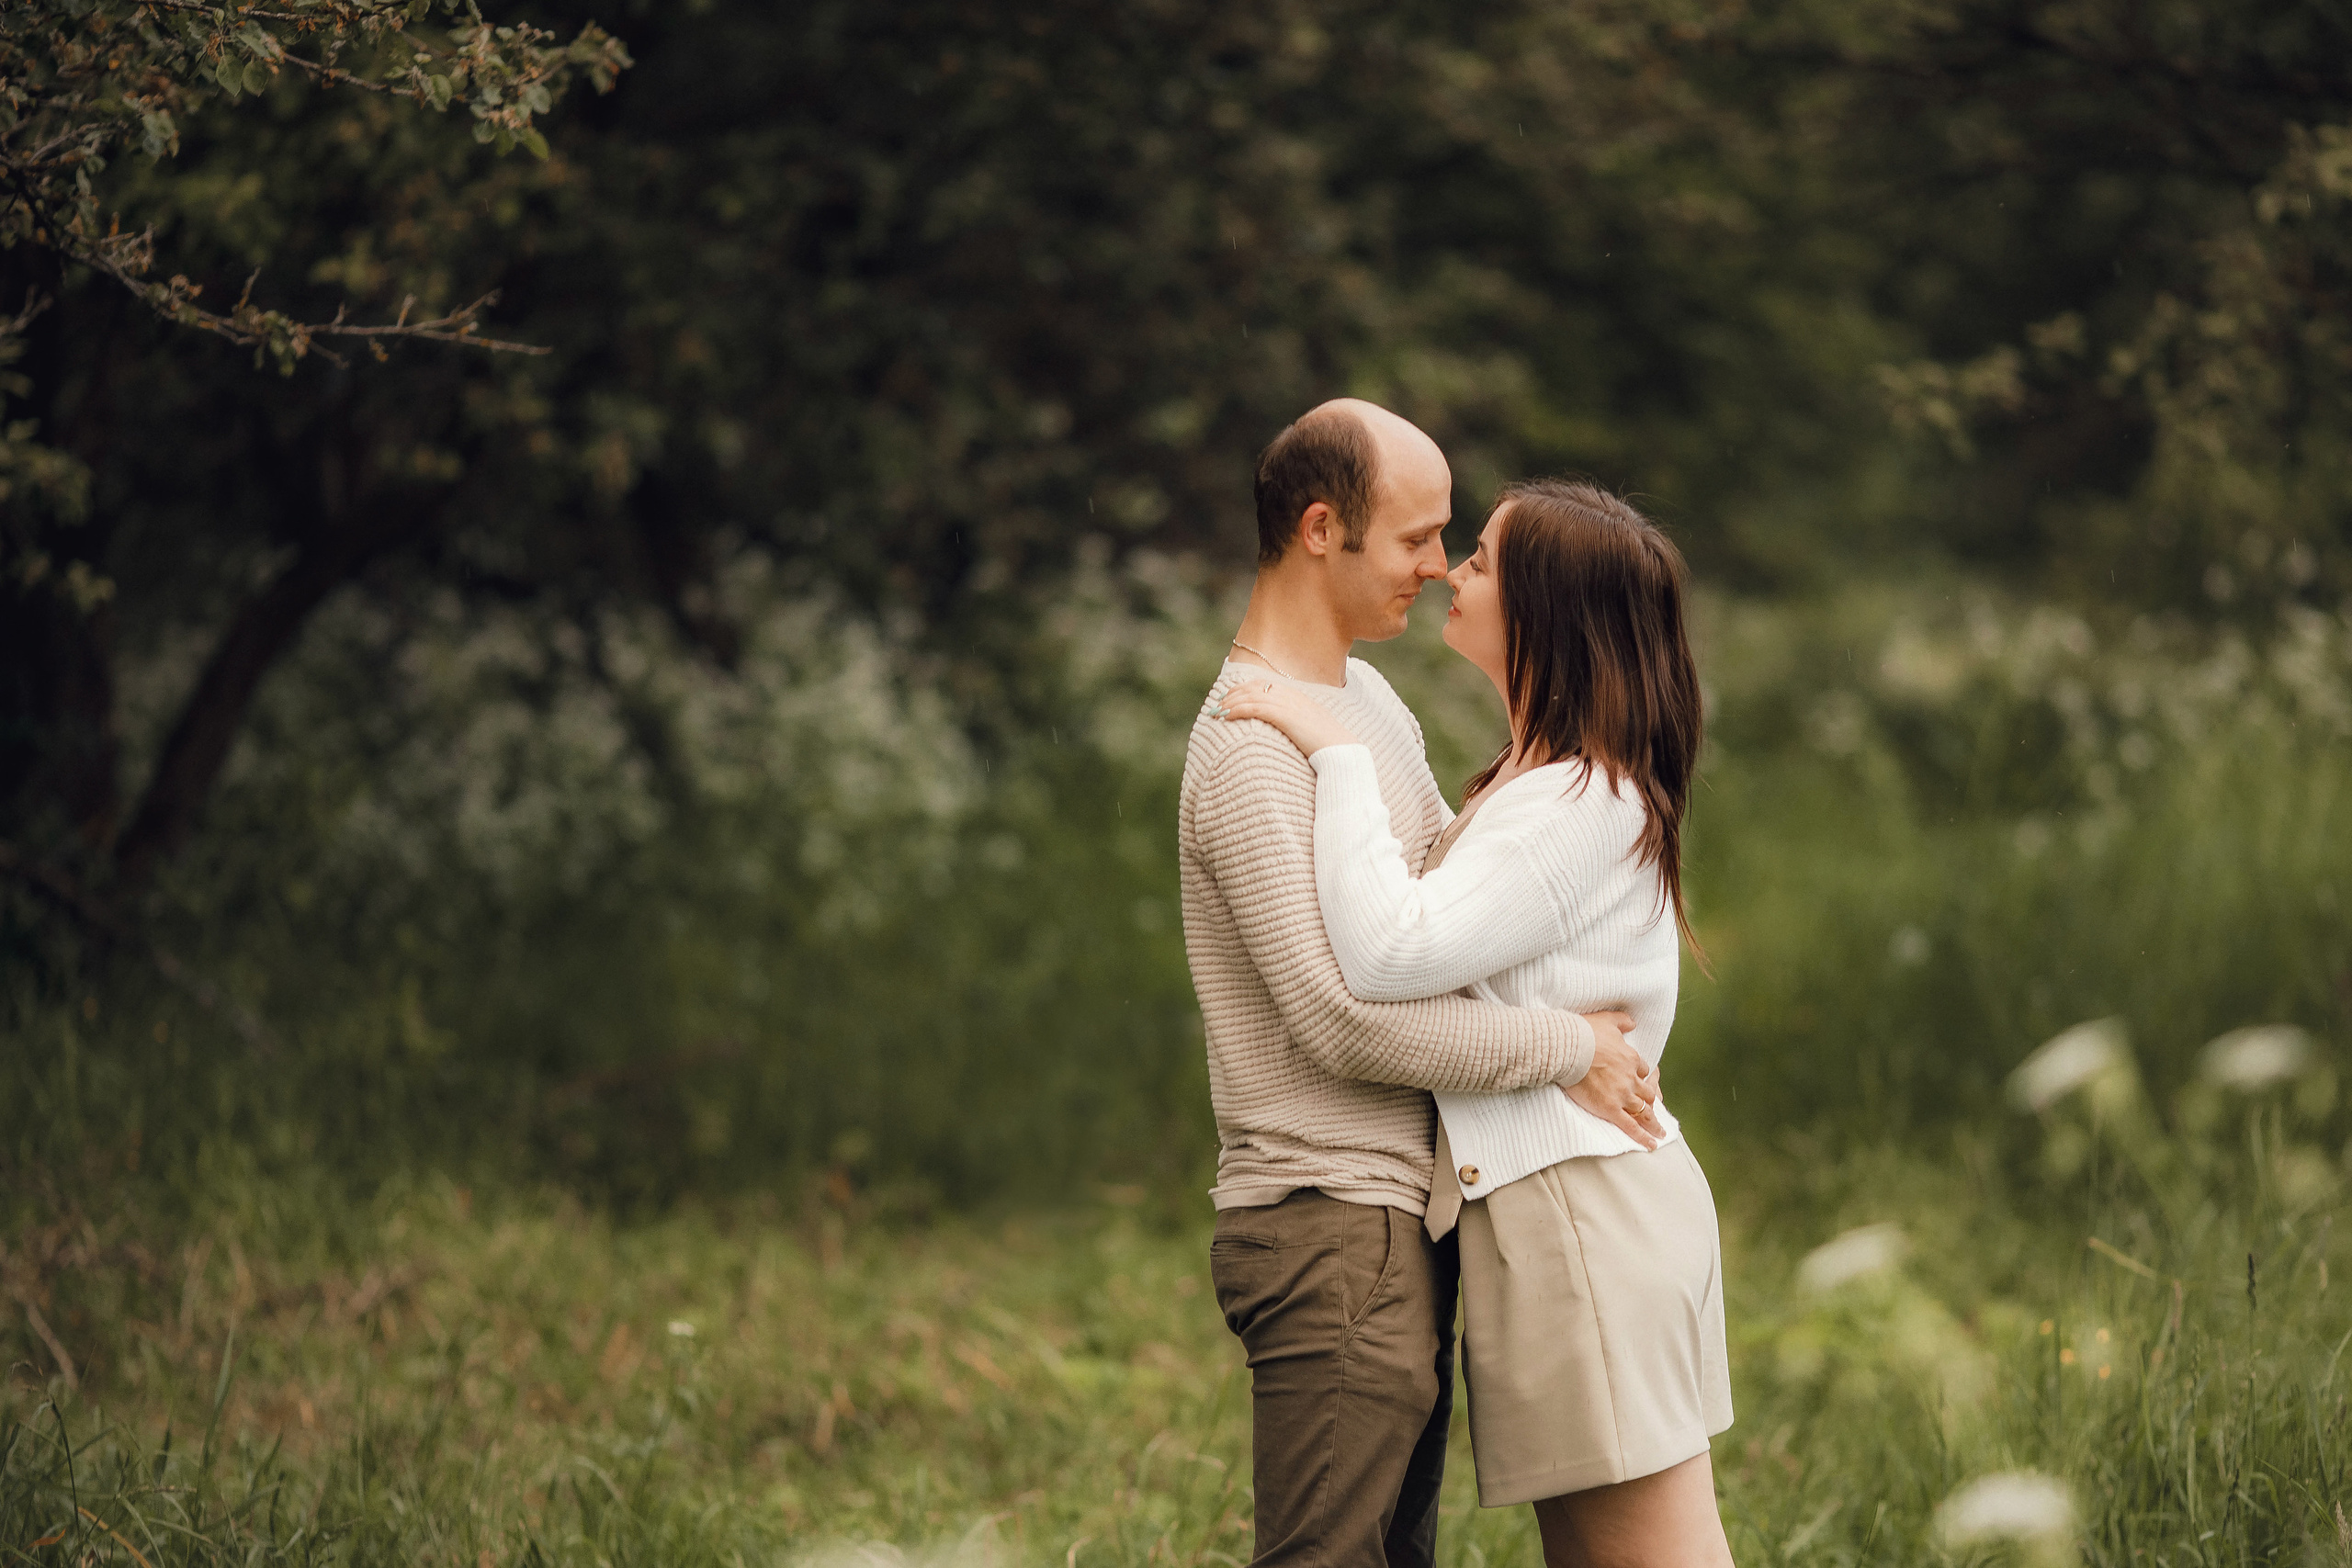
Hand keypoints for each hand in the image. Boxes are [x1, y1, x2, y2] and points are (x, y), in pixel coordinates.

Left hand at [1213, 678, 1360, 758]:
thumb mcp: (1312, 730)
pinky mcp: (1285, 716)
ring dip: (1231, 702)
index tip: (1231, 696)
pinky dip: (1238, 710)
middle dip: (1234, 693)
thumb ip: (1299, 725)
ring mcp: (1289, 705)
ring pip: (1252, 696)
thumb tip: (1289, 732)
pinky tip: (1227, 716)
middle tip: (1219, 703)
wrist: (1343, 751)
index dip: (1245, 688)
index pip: (1265, 685)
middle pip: (1255, 687)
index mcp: (1299, 697)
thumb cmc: (1330, 746)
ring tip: (1217, 711)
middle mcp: (1292, 696)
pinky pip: (1255, 708)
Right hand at [1562, 1009, 1664, 1149]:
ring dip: (1653, 1123)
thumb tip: (1633, 1022)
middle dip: (1651, 1100)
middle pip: (1647, 1093)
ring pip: (1643, 1111)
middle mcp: (1631, 1078)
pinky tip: (1651, 1145)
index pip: (1643, 1071)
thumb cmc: (1584, 1032)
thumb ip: (1622, 1021)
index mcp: (1631, 1059)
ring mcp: (1622, 1095)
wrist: (1568, 1047)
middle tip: (1654, 1109)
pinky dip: (1642, 1137)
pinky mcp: (1610, 1109)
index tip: (1640, 1080)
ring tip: (1660, 1133)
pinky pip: (1631, 1126)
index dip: (1642, 1076)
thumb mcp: (1607, 1020)